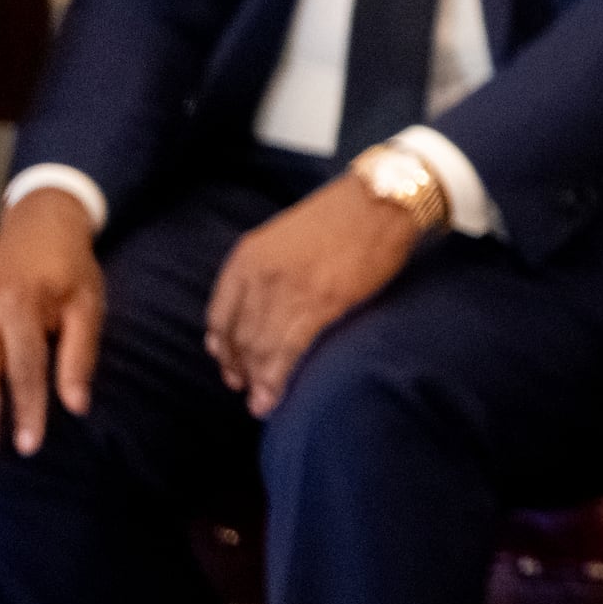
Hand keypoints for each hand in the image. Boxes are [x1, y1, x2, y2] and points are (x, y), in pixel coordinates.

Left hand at [203, 177, 422, 417]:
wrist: (382, 198)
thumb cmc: (341, 216)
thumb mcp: (284, 237)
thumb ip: (265, 272)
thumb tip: (261, 313)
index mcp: (246, 258)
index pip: (220, 317)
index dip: (223, 350)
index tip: (231, 369)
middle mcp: (260, 275)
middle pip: (241, 338)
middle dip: (243, 372)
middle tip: (251, 395)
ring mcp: (290, 290)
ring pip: (263, 348)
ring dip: (261, 382)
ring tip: (264, 405)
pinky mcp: (323, 302)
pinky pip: (292, 349)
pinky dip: (283, 376)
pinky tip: (281, 393)